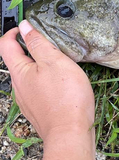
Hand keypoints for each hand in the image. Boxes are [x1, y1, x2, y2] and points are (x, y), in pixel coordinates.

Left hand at [0, 20, 94, 142]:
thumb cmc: (65, 98)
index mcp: (19, 72)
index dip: (14, 32)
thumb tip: (25, 27)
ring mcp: (28, 101)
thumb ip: (38, 43)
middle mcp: (19, 87)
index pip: (5, 46)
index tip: (28, 27)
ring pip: (29, 77)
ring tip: (61, 64)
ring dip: (41, 67)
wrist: (71, 133)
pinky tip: (63, 85)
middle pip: (18, 62)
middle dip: (31, 50)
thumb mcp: (54, 61)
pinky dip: (47, 82)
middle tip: (51, 44)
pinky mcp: (39, 110)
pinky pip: (39, 90)